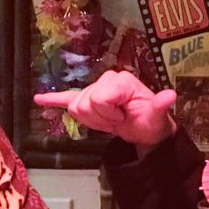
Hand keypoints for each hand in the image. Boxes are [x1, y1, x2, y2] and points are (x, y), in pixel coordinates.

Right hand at [33, 70, 176, 149]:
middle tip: (117, 121)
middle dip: (100, 119)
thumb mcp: (157, 117)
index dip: (107, 114)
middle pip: (84, 103)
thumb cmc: (151, 122)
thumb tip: (170, 96)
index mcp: (120, 81)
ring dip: (92, 120)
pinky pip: (66, 98)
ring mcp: (95, 89)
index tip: (122, 119)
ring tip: (109, 121)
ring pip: (76, 107)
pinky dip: (53, 100)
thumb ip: (160, 106)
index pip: (98, 98)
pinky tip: (38, 99)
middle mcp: (106, 80)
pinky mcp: (88, 99)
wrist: (146, 129)